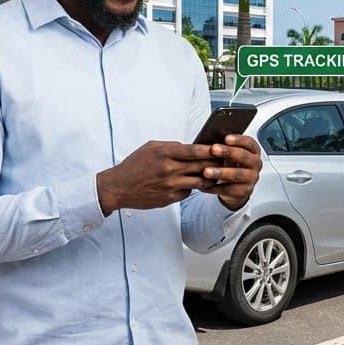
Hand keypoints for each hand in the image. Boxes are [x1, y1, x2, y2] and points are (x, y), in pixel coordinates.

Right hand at [95, 140, 223, 214]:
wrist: (119, 187)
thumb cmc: (134, 165)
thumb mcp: (150, 148)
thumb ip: (170, 146)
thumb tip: (189, 147)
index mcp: (164, 154)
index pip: (194, 150)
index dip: (210, 149)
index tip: (220, 147)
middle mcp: (169, 170)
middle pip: (201, 166)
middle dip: (215, 163)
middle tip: (224, 160)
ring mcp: (170, 185)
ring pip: (200, 181)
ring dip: (209, 177)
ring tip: (214, 173)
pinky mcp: (170, 198)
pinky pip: (189, 192)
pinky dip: (193, 187)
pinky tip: (194, 183)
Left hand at [199, 134, 262, 209]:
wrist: (236, 186)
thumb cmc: (231, 164)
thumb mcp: (230, 153)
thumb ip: (224, 146)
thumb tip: (208, 137)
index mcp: (253, 151)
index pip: (249, 142)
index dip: (238, 140)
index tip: (226, 137)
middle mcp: (255, 164)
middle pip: (243, 156)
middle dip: (228, 152)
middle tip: (213, 149)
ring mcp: (251, 178)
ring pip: (236, 174)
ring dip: (220, 172)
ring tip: (206, 171)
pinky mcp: (244, 191)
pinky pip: (229, 189)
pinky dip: (214, 187)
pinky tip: (204, 184)